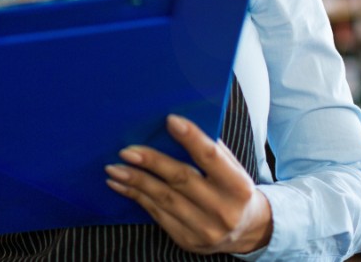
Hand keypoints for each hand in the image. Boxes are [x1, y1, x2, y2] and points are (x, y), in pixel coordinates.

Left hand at [105, 114, 271, 254]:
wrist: (246, 231)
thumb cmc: (233, 189)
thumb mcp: (233, 169)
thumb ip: (211, 150)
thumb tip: (176, 125)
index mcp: (238, 186)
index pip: (212, 157)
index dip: (191, 138)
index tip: (170, 120)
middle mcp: (223, 210)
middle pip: (181, 179)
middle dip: (152, 163)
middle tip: (127, 150)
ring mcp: (204, 228)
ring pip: (164, 199)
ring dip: (136, 181)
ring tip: (114, 168)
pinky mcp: (187, 240)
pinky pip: (156, 214)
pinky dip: (136, 197)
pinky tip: (120, 185)